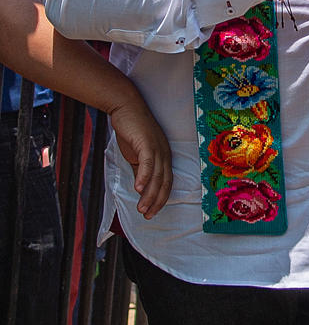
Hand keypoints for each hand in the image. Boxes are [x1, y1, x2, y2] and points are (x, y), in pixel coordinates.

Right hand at [107, 96, 171, 218]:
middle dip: (157, 201)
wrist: (126, 108)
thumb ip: (140, 170)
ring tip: (142, 209)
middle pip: (164, 182)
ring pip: (157, 176)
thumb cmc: (132, 131)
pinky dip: (144, 177)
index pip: (166, 183)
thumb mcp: (136, 155)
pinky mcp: (147, 143)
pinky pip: (148, 163)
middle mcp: (165, 154)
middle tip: (148, 216)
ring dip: (150, 194)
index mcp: (164, 158)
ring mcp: (158, 148)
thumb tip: (140, 188)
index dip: (161, 199)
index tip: (152, 213)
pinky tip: (138, 189)